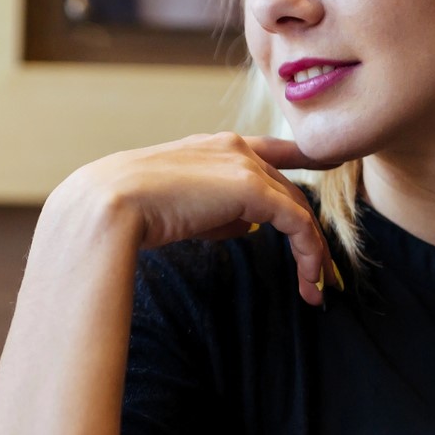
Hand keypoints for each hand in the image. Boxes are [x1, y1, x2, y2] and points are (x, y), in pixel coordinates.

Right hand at [51, 132, 343, 306]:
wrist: (108, 205)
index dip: (300, 163)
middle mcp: (234, 147)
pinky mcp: (253, 189)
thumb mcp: (179, 208)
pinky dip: (310, 254)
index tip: (327, 170)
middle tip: (321, 271)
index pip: (269, 152)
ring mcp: (245, 165)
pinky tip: (309, 283)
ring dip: (314, 251)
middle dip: (309, 230)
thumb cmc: (126, 210)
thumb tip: (249, 227)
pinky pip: (298, 224)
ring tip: (318, 287)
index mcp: (212, 146)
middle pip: (289, 189)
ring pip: (300, 208)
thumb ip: (217, 212)